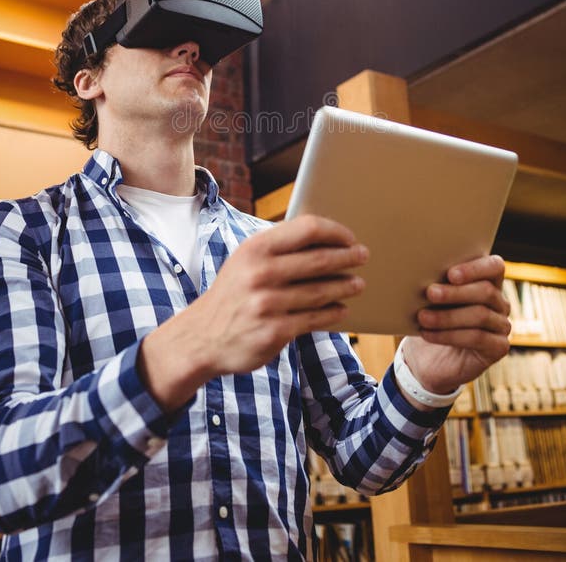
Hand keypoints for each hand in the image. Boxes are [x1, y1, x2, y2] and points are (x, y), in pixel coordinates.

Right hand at [138, 215, 366, 411]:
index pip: (308, 229)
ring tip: (358, 284)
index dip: (335, 232)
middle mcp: (261, 273)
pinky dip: (333, 313)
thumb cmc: (233, 292)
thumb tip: (323, 234)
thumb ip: (279, 247)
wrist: (202, 336)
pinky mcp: (275, 331)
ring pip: (322, 291)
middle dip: (348, 257)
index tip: (349, 238)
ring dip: (345, 286)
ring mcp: (268, 304)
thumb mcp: (246, 259)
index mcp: (256, 248)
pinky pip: (315, 319)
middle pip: (320, 259)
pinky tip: (341, 309)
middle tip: (363, 256)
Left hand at [401, 255, 510, 397]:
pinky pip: (477, 338)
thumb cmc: (429, 318)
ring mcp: (501, 325)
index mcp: (487, 281)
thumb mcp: (429, 299)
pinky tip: (428, 334)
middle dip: (455, 292)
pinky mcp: (498, 348)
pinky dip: (449, 335)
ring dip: (448, 316)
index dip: (475, 268)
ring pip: (480, 315)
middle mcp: (499, 302)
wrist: (426, 358)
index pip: (494, 266)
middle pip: (486, 291)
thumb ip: (436, 284)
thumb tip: (421, 270)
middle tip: (430, 293)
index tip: (450, 274)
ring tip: (422, 317)